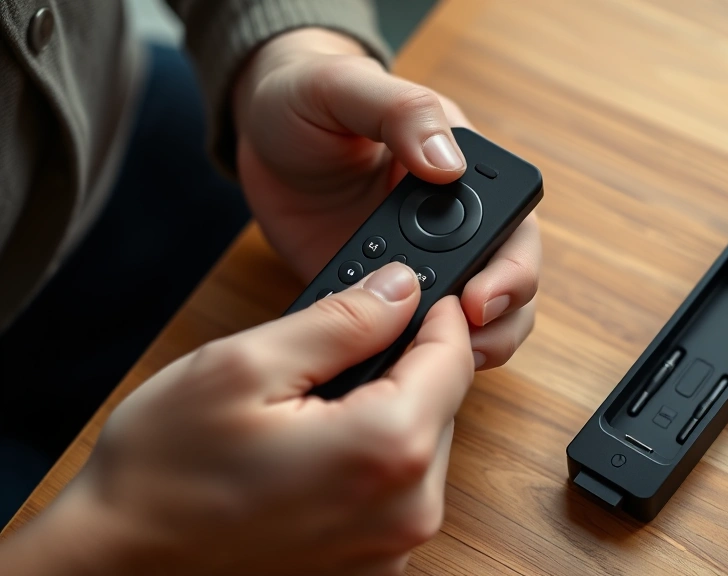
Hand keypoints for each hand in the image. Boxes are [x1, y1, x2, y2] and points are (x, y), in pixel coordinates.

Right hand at [0, 263, 473, 575]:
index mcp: (386, 451)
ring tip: (311, 410)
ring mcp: (392, 550)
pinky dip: (369, 463)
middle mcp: (406, 512)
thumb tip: (401, 289)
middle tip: (340, 352)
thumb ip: (342, 320)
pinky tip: (312, 455)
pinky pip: (396, 493)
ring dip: (386, 416)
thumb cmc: (166, 471)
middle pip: (442, 406)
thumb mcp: (246, 364)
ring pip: (421, 448)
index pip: (453, 360)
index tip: (418, 293)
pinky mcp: (371, 568)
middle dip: (404, 367)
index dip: (438, 315)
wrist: (120, 560)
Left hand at [232, 28, 540, 370]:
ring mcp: (422, 265)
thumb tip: (449, 165)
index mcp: (464, 172)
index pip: (516, 227)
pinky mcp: (384, 299)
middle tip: (459, 339)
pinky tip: (390, 365)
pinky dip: (412, 358)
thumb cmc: (307, 96)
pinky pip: (414, 339)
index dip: (512, 269)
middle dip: (497, 320)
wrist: (260, 135)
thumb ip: (401, 113)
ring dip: (467, 347)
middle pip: (510, 286)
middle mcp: (455, 225)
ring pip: (478, 323)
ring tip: (429, 361)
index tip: (479, 296)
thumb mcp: (346, 89)